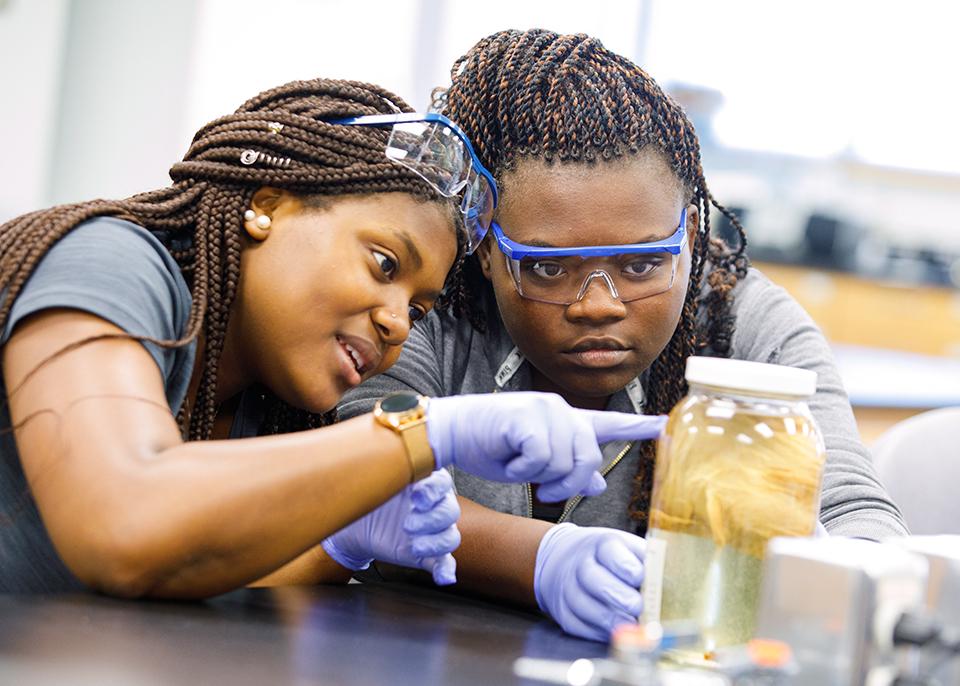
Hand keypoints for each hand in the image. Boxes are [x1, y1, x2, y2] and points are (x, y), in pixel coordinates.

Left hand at [321, 470, 459, 584]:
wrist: (353, 524)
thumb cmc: (365, 496)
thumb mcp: (372, 480)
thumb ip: (382, 470)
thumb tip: (380, 457)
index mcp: (424, 483)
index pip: (442, 483)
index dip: (433, 490)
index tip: (415, 496)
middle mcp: (433, 506)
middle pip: (450, 511)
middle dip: (431, 519)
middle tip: (407, 524)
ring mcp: (432, 531)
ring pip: (451, 536)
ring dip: (436, 543)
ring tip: (415, 545)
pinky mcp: (426, 553)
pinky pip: (444, 562)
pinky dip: (446, 570)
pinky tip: (443, 577)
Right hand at [427, 392, 665, 501]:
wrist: (453, 432)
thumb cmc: (491, 447)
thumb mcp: (534, 466)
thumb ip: (567, 470)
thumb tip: (600, 483)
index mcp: (566, 422)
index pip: (610, 423)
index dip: (638, 426)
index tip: (665, 425)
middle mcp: (562, 410)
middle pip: (588, 459)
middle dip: (567, 484)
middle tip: (543, 492)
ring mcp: (546, 409)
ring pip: (564, 462)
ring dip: (540, 478)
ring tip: (518, 467)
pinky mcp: (529, 415)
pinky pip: (541, 458)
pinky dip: (523, 469)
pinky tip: (508, 456)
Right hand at [534, 523, 644, 641]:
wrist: (571, 561)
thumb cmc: (611, 559)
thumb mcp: (630, 549)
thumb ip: (648, 562)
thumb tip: (672, 583)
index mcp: (602, 544)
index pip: (610, 551)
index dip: (626, 566)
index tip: (641, 578)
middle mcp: (582, 565)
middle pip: (593, 579)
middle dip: (619, 596)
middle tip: (638, 607)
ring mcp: (569, 589)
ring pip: (583, 605)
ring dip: (610, 619)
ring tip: (631, 625)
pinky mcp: (564, 613)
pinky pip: (578, 626)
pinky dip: (598, 632)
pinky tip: (616, 633)